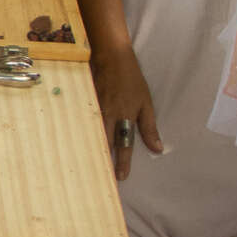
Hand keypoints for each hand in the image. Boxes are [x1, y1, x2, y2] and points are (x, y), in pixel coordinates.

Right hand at [89, 46, 164, 182]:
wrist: (112, 58)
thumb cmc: (132, 80)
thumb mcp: (146, 103)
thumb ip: (149, 127)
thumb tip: (157, 149)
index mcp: (125, 116)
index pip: (124, 144)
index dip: (123, 161)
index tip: (121, 177)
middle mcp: (108, 116)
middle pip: (105, 143)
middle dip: (104, 161)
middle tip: (103, 178)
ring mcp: (95, 110)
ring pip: (93, 135)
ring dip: (92, 151)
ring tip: (89, 167)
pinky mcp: (86, 104)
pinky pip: (85, 125)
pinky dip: (84, 137)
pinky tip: (80, 146)